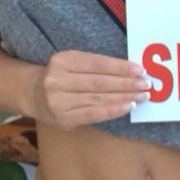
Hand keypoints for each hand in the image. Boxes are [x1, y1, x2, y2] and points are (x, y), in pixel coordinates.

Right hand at [30, 50, 151, 129]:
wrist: (33, 94)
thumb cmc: (61, 75)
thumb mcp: (72, 62)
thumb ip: (95, 65)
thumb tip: (131, 70)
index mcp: (63, 60)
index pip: (98, 63)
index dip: (120, 67)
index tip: (140, 70)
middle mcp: (58, 80)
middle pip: (100, 82)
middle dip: (126, 83)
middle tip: (146, 84)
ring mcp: (59, 101)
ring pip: (98, 99)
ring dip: (124, 97)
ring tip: (142, 96)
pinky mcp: (63, 118)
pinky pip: (94, 114)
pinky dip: (113, 111)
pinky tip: (128, 106)